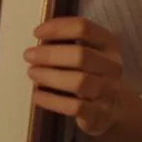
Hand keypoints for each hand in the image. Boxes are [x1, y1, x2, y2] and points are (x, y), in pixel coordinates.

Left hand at [26, 17, 126, 136]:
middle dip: (50, 54)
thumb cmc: (88, 73)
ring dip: (50, 76)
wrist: (110, 108)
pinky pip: (75, 107)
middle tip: (28, 56)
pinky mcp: (100, 113)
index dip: (58, 28)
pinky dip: (52, 100)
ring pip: (80, 82)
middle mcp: (113, 66)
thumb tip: (38, 37)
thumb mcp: (86, 54)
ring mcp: (109, 91)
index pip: (85, 28)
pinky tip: (36, 96)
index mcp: (109, 45)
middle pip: (81, 55)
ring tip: (32, 73)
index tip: (36, 33)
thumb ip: (66, 43)